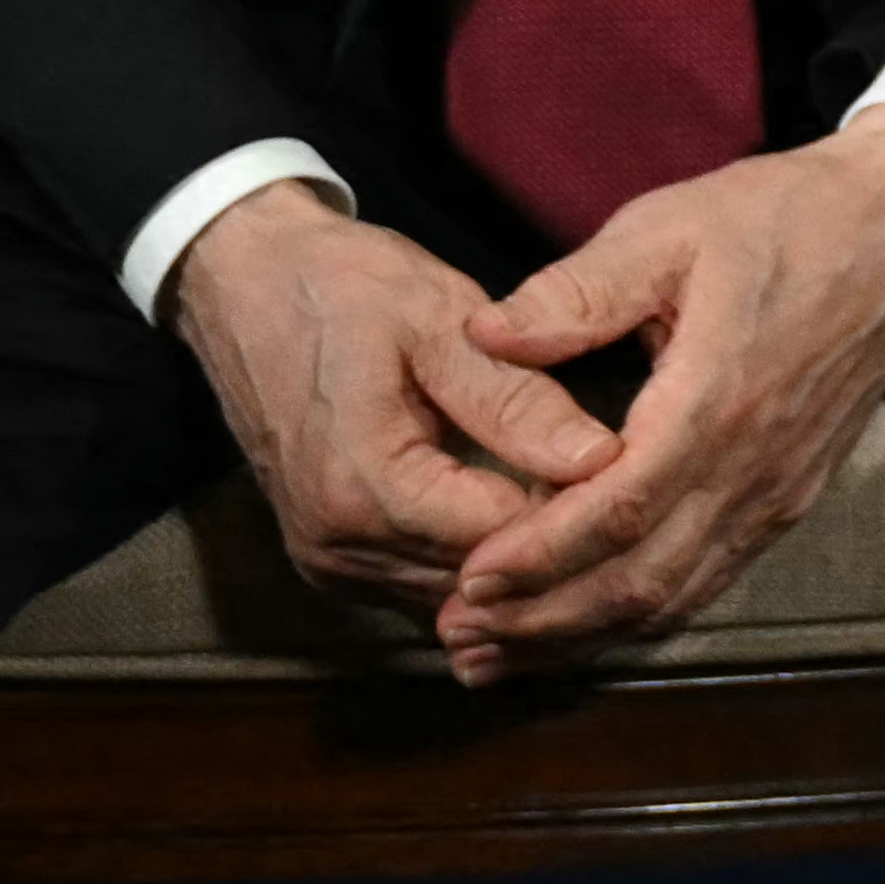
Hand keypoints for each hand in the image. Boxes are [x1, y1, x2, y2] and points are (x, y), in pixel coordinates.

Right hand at [166, 180, 618, 615]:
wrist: (245, 285)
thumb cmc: (345, 289)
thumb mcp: (441, 322)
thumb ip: (516, 401)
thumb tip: (600, 462)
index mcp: (365, 488)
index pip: (504, 541)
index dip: (579, 513)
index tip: (639, 472)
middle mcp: (338, 546)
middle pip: (483, 584)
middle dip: (559, 548)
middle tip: (631, 494)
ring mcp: (329, 562)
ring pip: (458, 597)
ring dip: (524, 564)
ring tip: (593, 506)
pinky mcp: (332, 560)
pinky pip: (424, 587)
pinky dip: (482, 566)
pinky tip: (533, 518)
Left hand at [420, 109, 884, 684]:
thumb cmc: (787, 218)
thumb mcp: (672, 227)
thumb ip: (577, 289)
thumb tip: (482, 335)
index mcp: (718, 400)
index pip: (617, 511)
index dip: (537, 558)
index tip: (464, 580)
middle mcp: (754, 466)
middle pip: (641, 580)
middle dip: (543, 621)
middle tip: (459, 639)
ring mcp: (779, 491)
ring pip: (675, 596)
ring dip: (583, 634)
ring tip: (499, 652)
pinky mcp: (791, 497)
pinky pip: (709, 579)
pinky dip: (640, 615)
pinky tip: (586, 623)